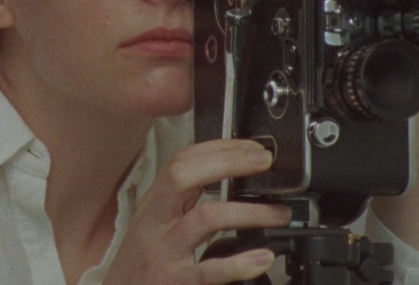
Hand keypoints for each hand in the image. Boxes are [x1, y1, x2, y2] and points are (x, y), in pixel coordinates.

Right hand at [102, 140, 291, 283]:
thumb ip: (181, 199)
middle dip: (228, 162)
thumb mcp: (152, 223)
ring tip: (279, 214)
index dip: (218, 147)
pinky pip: (209, 271)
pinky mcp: (175, 282)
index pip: (181, 160)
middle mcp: (156, 222)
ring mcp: (165, 252)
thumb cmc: (139, 263)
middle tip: (264, 162)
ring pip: (205, 218)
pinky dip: (240, 263)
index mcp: (154, 204)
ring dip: (249, 212)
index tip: (250, 147)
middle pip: (184, 176)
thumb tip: (220, 168)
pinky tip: (263, 258)